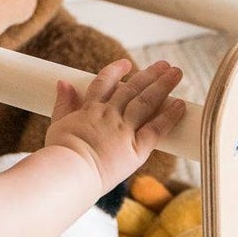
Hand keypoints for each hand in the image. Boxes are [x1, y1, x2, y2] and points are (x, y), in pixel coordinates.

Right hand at [45, 57, 185, 192]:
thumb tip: (62, 83)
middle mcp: (109, 115)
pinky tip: (180, 104)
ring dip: (163, 85)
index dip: (116, 71)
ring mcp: (124, 130)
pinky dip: (169, 115)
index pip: (104, 83)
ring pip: (146, 102)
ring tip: (176, 72)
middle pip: (132, 89)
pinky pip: (156, 128)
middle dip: (149, 75)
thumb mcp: (57, 125)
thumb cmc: (60, 155)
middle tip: (164, 64)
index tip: (126, 64)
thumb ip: (63, 104)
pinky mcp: (136, 148)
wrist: (69, 172)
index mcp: (90, 110)